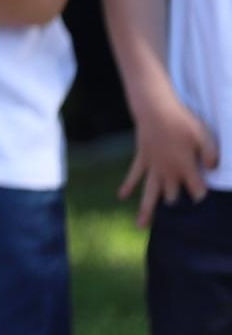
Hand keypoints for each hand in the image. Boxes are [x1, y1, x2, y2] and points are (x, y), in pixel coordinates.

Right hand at [119, 98, 220, 227]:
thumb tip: (212, 169)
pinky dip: (127, 186)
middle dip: (177, 205)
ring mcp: (152, 166)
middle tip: (180, 217)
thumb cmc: (182, 121)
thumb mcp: (204, 135)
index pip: (196, 190)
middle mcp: (167, 171)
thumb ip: (212, 154)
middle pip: (173, 196)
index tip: (204, 199)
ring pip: (149, 192)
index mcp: (185, 167)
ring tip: (140, 226)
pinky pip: (133, 175)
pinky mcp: (142, 158)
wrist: (155, 108)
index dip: (201, 196)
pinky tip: (121, 197)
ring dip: (146, 209)